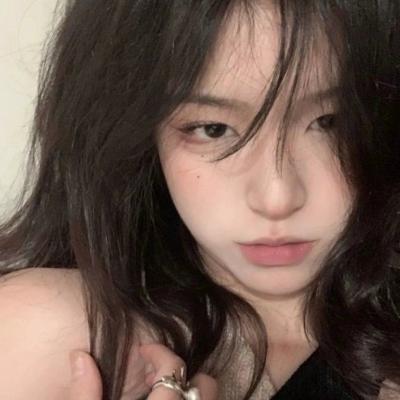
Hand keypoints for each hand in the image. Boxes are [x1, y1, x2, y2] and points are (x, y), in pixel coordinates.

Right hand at [69, 343, 217, 398]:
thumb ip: (84, 394)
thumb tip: (78, 355)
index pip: (175, 368)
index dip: (159, 353)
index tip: (144, 350)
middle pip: (206, 384)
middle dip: (184, 373)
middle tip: (157, 375)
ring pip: (209, 398)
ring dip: (190, 388)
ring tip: (164, 391)